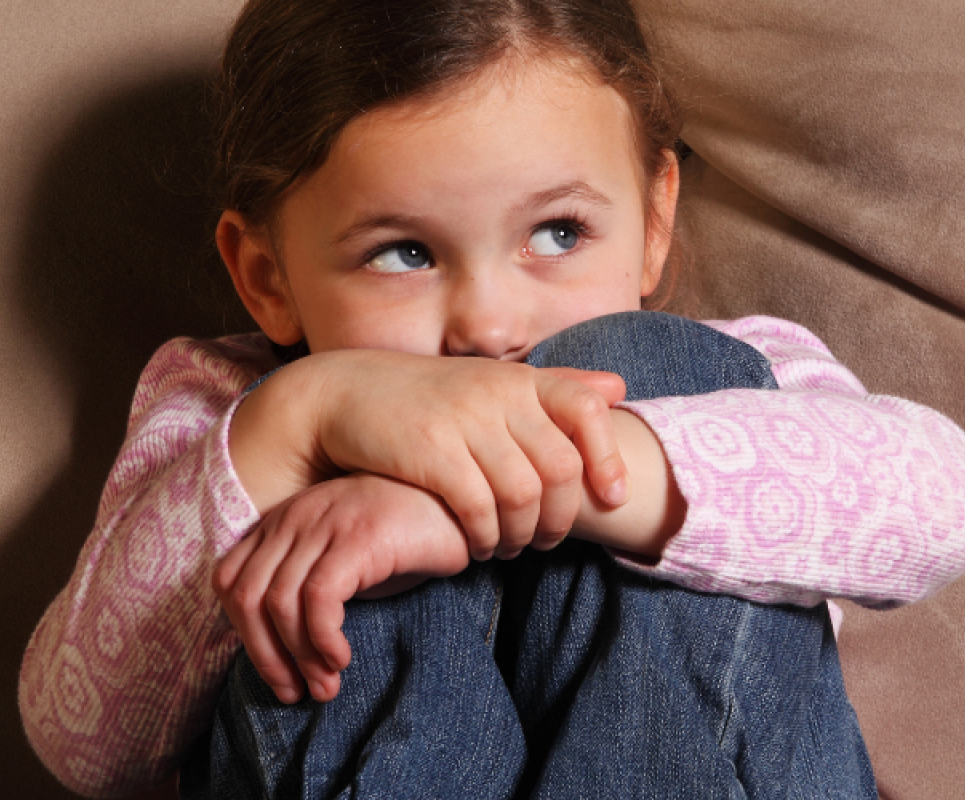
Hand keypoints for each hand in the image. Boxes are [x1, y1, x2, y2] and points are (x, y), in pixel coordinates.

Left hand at [212, 472, 469, 703]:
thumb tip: (287, 653)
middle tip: (296, 693)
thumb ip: (312, 588)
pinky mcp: (358, 536)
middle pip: (246, 595)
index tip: (278, 674)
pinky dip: (322, 638)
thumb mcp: (349, 562)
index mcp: (286, 520)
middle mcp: (296, 516)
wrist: (466, 504)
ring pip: (278, 601)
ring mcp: (326, 522)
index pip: (231, 580)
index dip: (244, 635)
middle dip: (265, 656)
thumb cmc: (410, 539)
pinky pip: (318, 598)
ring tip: (325, 685)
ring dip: (298, 656)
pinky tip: (341, 658)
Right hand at [307, 351, 627, 558]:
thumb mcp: (494, 385)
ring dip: (522, 535)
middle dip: (562, 516)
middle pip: (561, 467)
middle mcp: (497, 394)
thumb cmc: (431, 400)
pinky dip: (485, 537)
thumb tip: (619, 386)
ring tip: (510, 547)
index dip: (609, 457)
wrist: (345, 394)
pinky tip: (477, 546)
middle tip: (547, 540)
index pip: (587, 409)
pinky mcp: (431, 453)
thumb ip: (555, 389)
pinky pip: (479, 508)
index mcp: (520, 379)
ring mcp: (464, 422)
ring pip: (523, 495)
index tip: (614, 497)